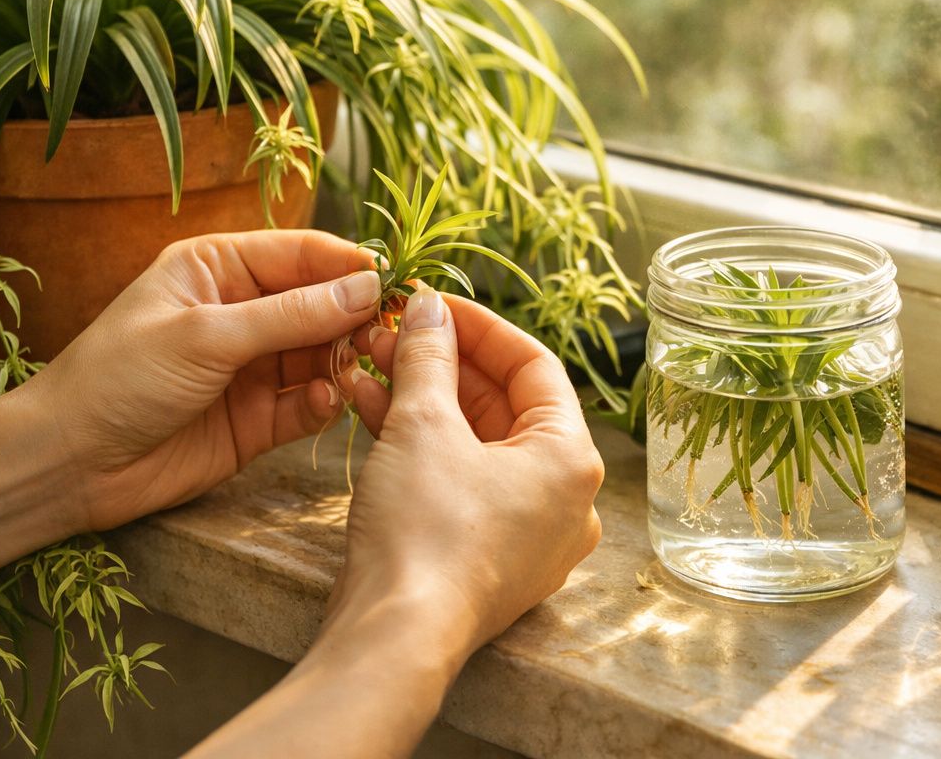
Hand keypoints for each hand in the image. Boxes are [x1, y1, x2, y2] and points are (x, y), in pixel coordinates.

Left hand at [23, 230, 380, 530]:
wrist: (70, 464)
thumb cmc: (119, 379)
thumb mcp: (205, 336)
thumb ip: (289, 315)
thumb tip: (364, 288)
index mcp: (218, 269)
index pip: (302, 255)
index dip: (349, 265)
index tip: (394, 282)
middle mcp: (241, 312)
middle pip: (321, 304)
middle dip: (355, 317)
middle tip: (387, 335)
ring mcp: (251, 367)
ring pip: (322, 354)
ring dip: (346, 361)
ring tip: (362, 369)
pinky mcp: (257, 419)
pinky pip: (308, 404)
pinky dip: (325, 403)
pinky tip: (328, 403)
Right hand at [333, 289, 604, 656]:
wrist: (394, 637)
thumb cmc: (425, 535)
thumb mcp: (422, 426)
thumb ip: (429, 358)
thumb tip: (428, 310)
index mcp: (571, 460)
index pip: (533, 365)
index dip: (477, 326)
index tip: (432, 302)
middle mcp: (563, 499)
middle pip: (504, 404)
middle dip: (442, 364)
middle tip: (392, 334)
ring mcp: (528, 534)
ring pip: (477, 444)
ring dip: (423, 400)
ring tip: (369, 364)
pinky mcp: (488, 558)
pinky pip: (463, 483)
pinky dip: (424, 447)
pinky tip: (370, 412)